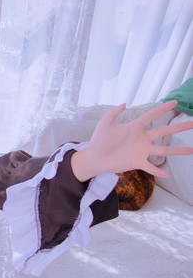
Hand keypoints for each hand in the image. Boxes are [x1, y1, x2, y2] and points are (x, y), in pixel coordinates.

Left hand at [71, 100, 192, 181]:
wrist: (94, 158)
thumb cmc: (98, 140)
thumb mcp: (105, 123)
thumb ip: (113, 112)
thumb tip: (125, 103)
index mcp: (134, 127)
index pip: (152, 116)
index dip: (163, 109)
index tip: (175, 102)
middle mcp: (141, 139)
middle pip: (164, 131)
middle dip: (178, 127)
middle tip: (192, 123)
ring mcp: (141, 151)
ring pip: (163, 151)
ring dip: (177, 151)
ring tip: (191, 150)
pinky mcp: (137, 162)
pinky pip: (150, 168)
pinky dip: (159, 172)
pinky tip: (168, 175)